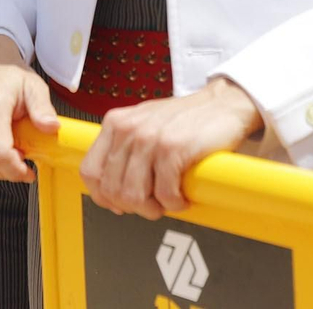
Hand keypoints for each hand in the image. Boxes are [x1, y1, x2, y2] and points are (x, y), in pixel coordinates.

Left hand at [79, 77, 261, 219]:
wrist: (222, 104)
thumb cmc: (185, 119)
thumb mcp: (143, 124)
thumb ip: (123, 150)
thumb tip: (111, 192)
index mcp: (116, 123)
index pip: (90, 171)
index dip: (102, 196)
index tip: (118, 204)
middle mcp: (129, 129)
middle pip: (112, 190)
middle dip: (132, 207)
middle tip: (152, 204)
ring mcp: (150, 138)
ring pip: (134, 196)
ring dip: (153, 208)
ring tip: (168, 200)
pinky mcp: (174, 149)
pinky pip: (165, 194)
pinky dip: (175, 203)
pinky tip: (183, 196)